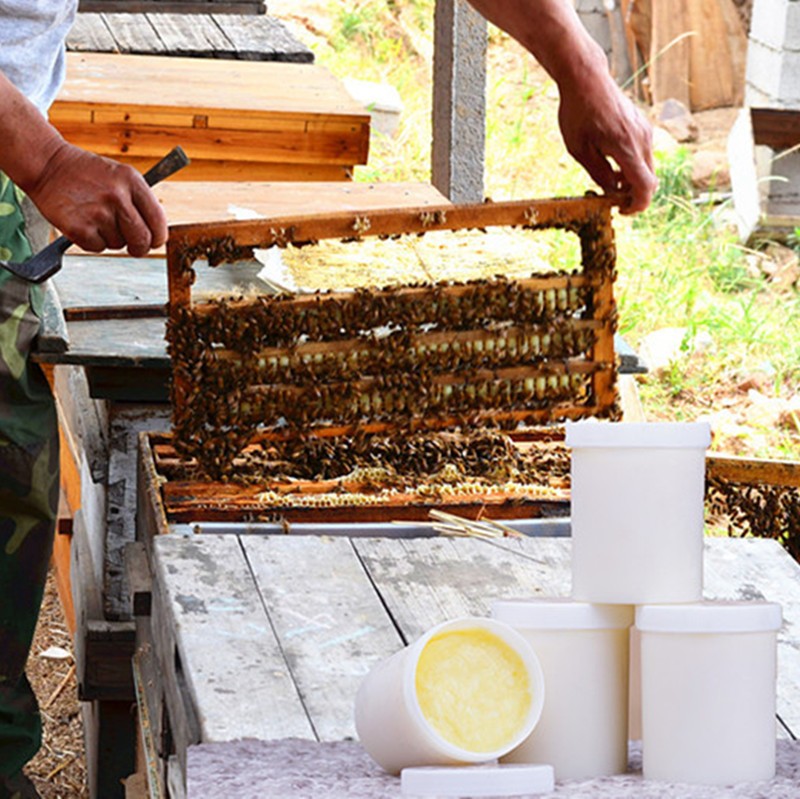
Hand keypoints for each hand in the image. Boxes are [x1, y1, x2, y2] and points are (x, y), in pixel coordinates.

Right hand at [23, 142, 166, 255]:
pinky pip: (98, 247)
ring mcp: (98, 212)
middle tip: (134, 246)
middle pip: (142, 239)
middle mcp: (117, 196)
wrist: (47, 165)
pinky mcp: (79, 227)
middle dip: (140, 247)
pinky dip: (92, 241)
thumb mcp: (120, 176)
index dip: (158, 237)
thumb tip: (156, 234)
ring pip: (119, 244)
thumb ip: (139, 201)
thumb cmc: (86, 174)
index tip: (154, 241)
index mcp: (132, 181)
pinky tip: (84, 223)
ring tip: (96, 218)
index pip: (158, 220)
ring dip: (110, 239)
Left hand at [557, 71, 656, 214]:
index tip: (621, 211)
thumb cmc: (577, 113)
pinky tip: (612, 162)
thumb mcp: (579, 150)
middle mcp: (642, 139)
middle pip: (649, 180)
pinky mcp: (642, 126)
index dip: (637, 206)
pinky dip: (633, 165)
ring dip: (632, 179)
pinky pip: (643, 153)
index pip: (646, 187)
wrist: (586, 78)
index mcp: (626, 147)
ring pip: (647, 167)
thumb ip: (598, 173)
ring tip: (608, 179)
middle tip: (611, 198)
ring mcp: (645, 131)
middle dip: (633, 194)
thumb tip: (612, 193)